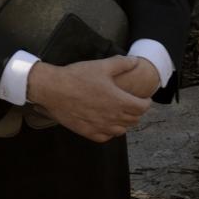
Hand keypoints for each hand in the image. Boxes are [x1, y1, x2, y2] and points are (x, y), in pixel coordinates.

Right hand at [26, 56, 150, 142]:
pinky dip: (108, 132)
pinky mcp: (88, 132)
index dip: (146, 102)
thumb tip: (136, 61)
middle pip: (134, 120)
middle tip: (130, 104)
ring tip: (118, 114)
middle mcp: (113, 117)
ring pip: (121, 130)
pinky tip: (104, 124)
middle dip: (135, 112)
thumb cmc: (76, 77)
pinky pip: (105, 137)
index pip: (143, 108)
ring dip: (123, 123)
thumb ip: (121, 64)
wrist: (52, 89)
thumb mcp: (101, 66)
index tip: (143, 98)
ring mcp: (100, 126)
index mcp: (120, 101)